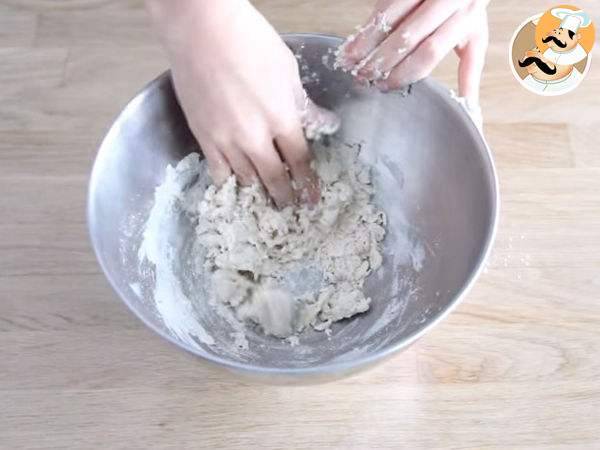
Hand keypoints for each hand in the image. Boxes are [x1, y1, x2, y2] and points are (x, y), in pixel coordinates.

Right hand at [146, 0, 319, 206]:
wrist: (201, 30)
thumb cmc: (249, 42)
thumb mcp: (288, 71)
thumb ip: (304, 105)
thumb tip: (324, 123)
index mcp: (282, 119)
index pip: (300, 162)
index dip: (308, 183)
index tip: (312, 198)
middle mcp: (255, 137)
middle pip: (274, 178)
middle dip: (285, 196)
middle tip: (290, 208)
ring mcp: (226, 140)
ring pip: (246, 179)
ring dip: (258, 193)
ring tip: (265, 202)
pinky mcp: (203, 137)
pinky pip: (218, 171)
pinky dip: (229, 183)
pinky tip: (235, 189)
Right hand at [337, 0, 488, 103]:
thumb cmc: (467, 9)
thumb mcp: (474, 39)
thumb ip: (469, 74)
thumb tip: (469, 111)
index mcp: (465, 20)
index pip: (429, 52)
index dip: (404, 71)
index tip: (386, 85)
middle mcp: (447, 1)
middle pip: (407, 37)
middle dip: (381, 60)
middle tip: (364, 77)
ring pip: (390, 18)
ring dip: (367, 42)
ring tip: (351, 61)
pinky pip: (384, 4)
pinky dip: (367, 25)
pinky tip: (354, 40)